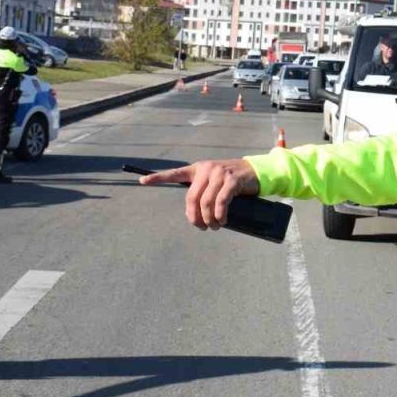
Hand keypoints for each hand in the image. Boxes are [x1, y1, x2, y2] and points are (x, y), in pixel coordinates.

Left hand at [139, 159, 259, 230]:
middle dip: (194, 217)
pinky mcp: (232, 180)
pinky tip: (222, 221)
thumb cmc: (232, 181)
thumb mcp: (214, 182)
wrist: (254, 171)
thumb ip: (202, 192)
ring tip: (214, 226)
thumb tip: (193, 216)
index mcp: (198, 169)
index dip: (158, 178)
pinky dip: (220, 215)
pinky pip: (221, 202)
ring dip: (209, 219)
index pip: (175, 173)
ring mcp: (219, 173)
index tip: (142, 181)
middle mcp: (206, 169)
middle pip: (192, 198)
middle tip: (201, 227)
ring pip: (206, 202)